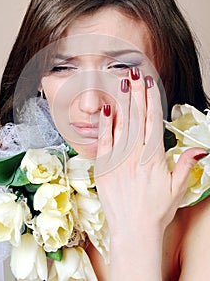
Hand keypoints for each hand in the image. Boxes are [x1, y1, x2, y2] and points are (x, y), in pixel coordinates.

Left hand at [94, 69, 206, 279]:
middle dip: (136, 93)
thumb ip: (186, 165)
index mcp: (154, 158)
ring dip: (122, 101)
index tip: (150, 84)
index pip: (153, 122)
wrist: (133, 230)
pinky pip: (103, 140)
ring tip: (122, 82)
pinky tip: (105, 108)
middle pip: (137, 117)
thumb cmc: (157, 211)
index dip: (151, 100)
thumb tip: (201, 149)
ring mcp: (118, 159)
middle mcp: (135, 155)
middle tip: (134, 73)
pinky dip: (105, 123)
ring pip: (121, 124)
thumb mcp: (178, 189)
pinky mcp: (103, 166)